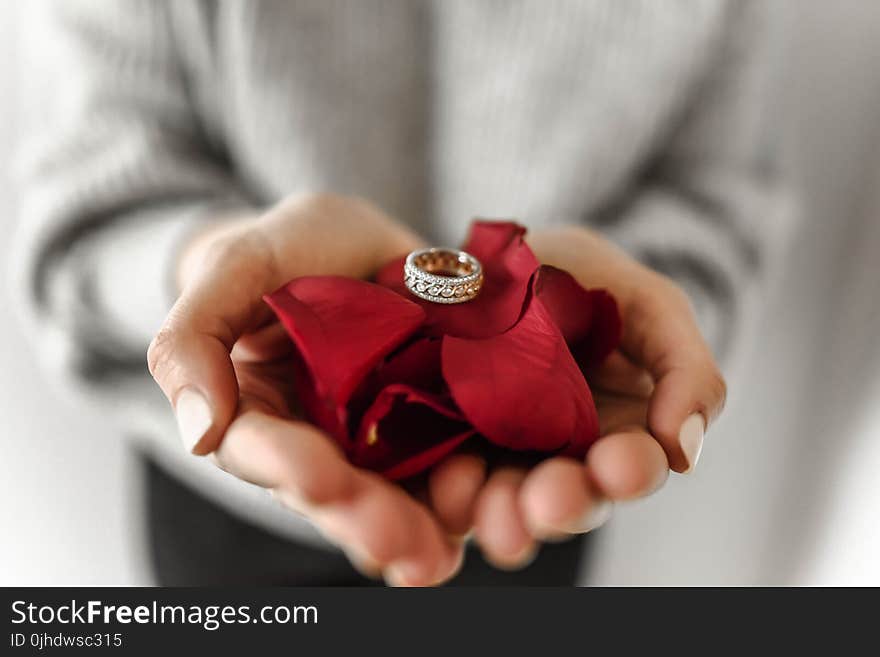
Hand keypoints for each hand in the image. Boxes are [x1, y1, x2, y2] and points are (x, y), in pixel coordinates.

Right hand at [148, 194, 467, 584]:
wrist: (364, 240)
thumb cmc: (290, 248)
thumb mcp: (237, 266)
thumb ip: (194, 337)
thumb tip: (197, 433)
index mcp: (259, 410)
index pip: (261, 450)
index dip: (287, 466)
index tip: (319, 478)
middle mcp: (318, 439)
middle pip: (333, 493)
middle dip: (361, 519)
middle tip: (392, 541)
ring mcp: (378, 440)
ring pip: (390, 500)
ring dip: (413, 531)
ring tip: (434, 555)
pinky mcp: (434, 428)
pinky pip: (445, 473)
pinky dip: (462, 501)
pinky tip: (479, 517)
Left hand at [448, 225, 726, 567]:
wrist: (500, 256)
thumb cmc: (586, 279)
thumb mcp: (649, 305)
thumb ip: (686, 368)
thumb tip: (683, 452)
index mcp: (620, 431)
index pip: (632, 466)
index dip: (629, 471)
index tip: (619, 467)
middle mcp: (561, 456)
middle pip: (568, 498)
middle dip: (561, 503)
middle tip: (547, 503)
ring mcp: (500, 455)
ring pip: (506, 501)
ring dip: (502, 514)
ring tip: (490, 515)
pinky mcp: (445, 445)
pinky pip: (448, 480)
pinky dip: (449, 490)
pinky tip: (448, 484)